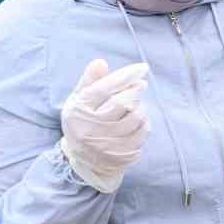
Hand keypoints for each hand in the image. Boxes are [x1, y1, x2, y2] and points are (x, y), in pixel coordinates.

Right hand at [58, 59, 150, 193]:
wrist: (85, 161)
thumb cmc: (84, 122)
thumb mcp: (79, 101)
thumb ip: (90, 82)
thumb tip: (101, 62)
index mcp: (78, 111)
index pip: (104, 88)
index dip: (125, 76)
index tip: (142, 68)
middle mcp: (90, 128)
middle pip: (122, 103)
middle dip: (135, 90)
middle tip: (141, 85)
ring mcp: (106, 144)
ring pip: (135, 117)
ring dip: (140, 108)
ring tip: (135, 105)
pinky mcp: (120, 155)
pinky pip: (142, 133)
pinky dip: (144, 124)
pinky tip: (139, 121)